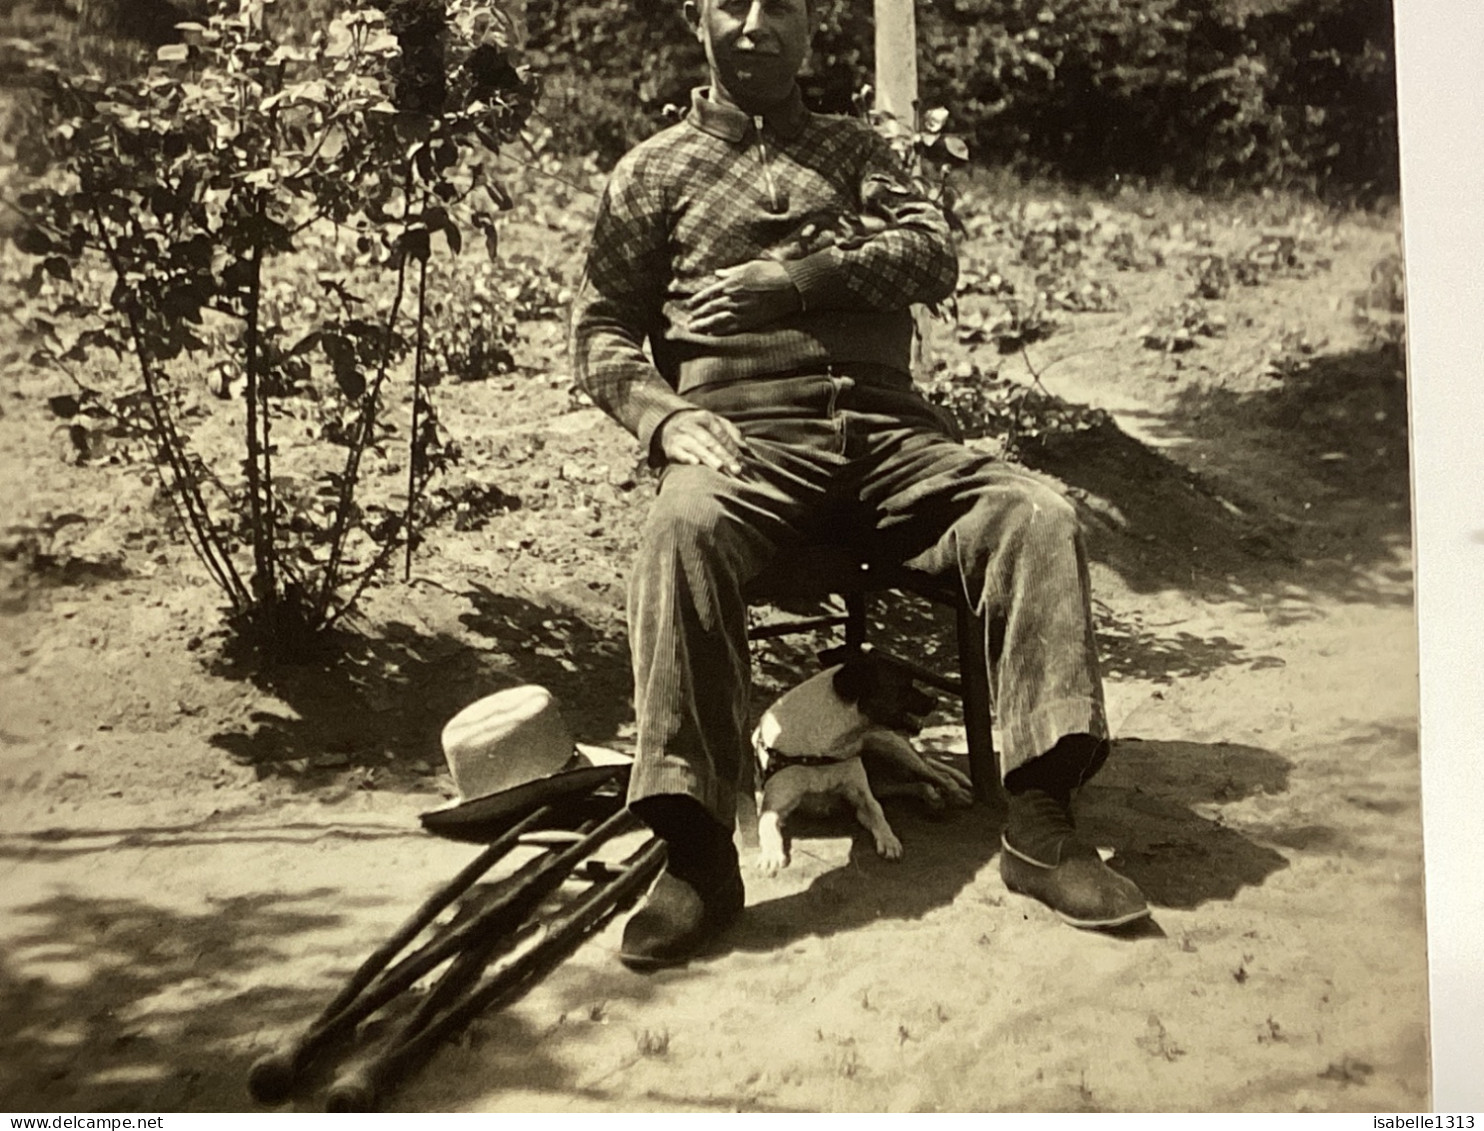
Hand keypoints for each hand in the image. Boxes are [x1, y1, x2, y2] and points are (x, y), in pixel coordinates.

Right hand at [656, 409, 749, 475]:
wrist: (666, 424)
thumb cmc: (698, 427)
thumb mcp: (714, 422)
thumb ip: (731, 432)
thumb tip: (744, 446)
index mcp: (705, 417)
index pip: (721, 433)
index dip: (732, 447)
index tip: (742, 461)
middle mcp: (691, 425)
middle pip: (710, 441)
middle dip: (724, 455)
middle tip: (736, 469)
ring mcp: (680, 436)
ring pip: (697, 447)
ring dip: (708, 457)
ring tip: (719, 467)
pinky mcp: (671, 448)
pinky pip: (679, 453)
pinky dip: (686, 457)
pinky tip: (695, 463)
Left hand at [685, 259, 800, 334]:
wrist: (790, 286)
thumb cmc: (772, 272)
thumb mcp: (750, 266)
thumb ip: (731, 271)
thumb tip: (718, 274)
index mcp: (732, 282)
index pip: (709, 293)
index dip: (697, 300)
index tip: (689, 306)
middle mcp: (733, 297)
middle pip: (710, 308)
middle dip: (698, 315)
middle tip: (688, 322)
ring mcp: (741, 310)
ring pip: (717, 320)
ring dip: (703, 325)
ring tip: (693, 330)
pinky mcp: (750, 320)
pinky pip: (731, 328)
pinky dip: (719, 332)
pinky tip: (711, 335)